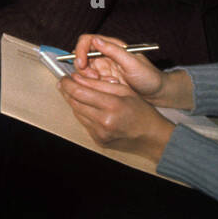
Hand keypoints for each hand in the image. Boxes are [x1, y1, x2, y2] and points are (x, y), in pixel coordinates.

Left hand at [59, 73, 175, 162]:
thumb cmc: (142, 112)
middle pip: (74, 103)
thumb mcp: (124, 91)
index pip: (79, 92)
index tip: (64, 78)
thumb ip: (99, 84)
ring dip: (75, 102)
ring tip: (80, 95)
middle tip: (66, 84)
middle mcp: (104, 121)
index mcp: (112, 105)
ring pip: (76, 113)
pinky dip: (83, 114)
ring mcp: (100, 133)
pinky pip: (84, 123)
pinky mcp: (98, 140)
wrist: (152, 137)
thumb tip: (77, 78)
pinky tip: (91, 109)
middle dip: (67, 91)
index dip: (67, 83)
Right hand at [70, 33, 162, 96]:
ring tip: (108, 83)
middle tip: (94, 78)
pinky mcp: (102, 79)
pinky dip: (95, 85)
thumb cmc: (149, 77)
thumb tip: (95, 40)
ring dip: (90, 78)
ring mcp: (103, 67)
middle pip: (81, 56)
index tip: (82, 63)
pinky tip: (110, 87)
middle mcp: (105, 55)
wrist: (157, 94)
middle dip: (83, 67)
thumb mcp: (132, 63)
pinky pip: (90, 81)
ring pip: (84, 70)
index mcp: (112, 46)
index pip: (87, 41)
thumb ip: (114, 51)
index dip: (80, 50)